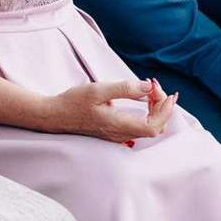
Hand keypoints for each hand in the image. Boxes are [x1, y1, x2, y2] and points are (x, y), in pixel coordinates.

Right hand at [42, 77, 177, 145]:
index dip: (165, 111)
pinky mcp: (115, 131)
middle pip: (154, 127)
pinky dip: (148, 112)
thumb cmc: (73, 102)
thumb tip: (147, 87)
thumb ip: (125, 88)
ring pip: (148, 127)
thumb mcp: (98, 90)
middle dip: (162, 106)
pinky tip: (144, 98)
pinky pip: (140, 125)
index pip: (153, 126)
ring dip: (155, 108)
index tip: (166, 93)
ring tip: (150, 89)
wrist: (55, 115)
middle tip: (154, 86)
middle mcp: (121, 134)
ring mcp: (118, 135)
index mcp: (118, 125)